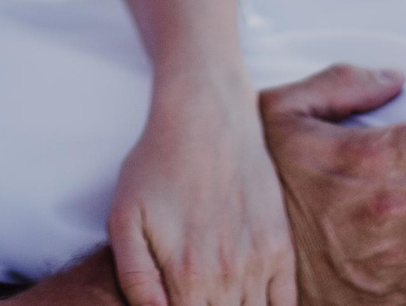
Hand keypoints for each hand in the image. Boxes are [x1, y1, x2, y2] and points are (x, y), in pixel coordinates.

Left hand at [111, 68, 296, 305]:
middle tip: (196, 293)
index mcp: (187, 277)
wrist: (208, 117)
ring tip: (216, 296)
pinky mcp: (281, 248)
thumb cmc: (158, 165)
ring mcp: (259, 263)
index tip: (176, 299)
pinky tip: (250, 299)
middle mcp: (227, 277)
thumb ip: (135, 278)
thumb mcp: (124, 217)